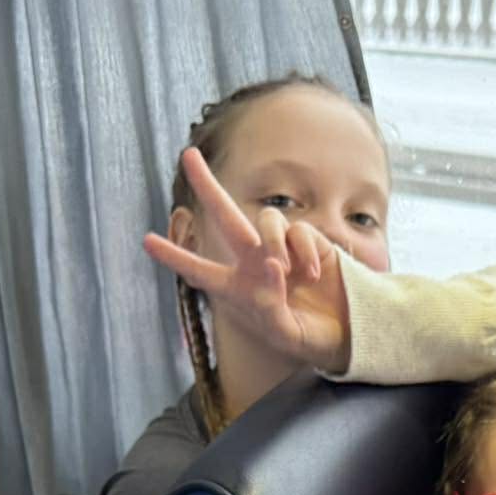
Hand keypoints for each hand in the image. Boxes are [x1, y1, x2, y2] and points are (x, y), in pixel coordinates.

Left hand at [145, 147, 350, 374]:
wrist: (349, 333)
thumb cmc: (310, 340)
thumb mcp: (285, 334)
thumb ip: (270, 306)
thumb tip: (270, 265)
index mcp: (238, 289)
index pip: (200, 271)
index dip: (175, 256)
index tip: (146, 241)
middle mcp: (255, 262)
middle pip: (226, 215)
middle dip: (207, 184)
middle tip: (188, 154)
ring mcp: (282, 249)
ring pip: (268, 219)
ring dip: (275, 241)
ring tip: (288, 272)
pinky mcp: (310, 243)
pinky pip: (300, 231)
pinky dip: (305, 252)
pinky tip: (313, 274)